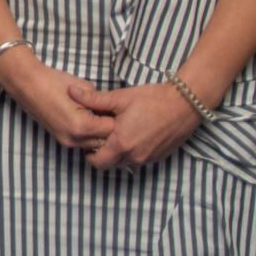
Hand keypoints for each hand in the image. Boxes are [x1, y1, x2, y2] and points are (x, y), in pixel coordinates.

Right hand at [0, 50, 112, 153]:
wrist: (27, 83)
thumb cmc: (53, 82)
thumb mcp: (84, 88)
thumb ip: (101, 103)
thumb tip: (112, 111)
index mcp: (82, 126)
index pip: (112, 130)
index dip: (118, 118)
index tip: (119, 109)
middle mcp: (74, 139)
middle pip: (105, 142)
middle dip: (111, 130)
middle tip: (112, 113)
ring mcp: (66, 141)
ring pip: (94, 146)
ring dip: (100, 135)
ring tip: (101, 116)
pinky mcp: (61, 140)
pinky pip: (83, 143)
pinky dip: (90, 135)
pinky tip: (90, 120)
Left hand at [71, 80, 200, 170]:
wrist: (185, 104)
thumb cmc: (152, 100)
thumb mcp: (120, 98)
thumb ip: (93, 99)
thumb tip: (71, 92)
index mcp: (122, 144)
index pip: (97, 161)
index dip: (88, 153)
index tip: (86, 140)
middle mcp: (135, 156)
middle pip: (110, 164)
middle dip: (101, 154)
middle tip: (98, 137)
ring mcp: (148, 158)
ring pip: (124, 163)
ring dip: (117, 154)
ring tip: (114, 134)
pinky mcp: (159, 156)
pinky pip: (138, 160)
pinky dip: (131, 152)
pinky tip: (131, 134)